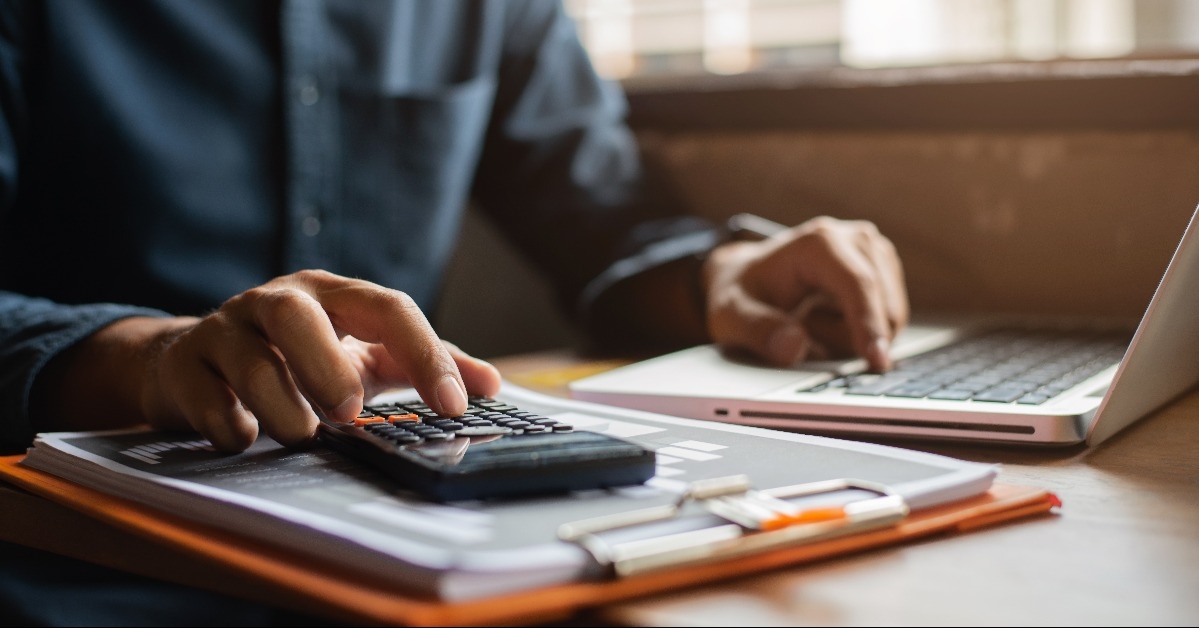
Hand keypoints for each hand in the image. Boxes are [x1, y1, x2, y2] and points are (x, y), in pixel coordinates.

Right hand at [38, 270, 500, 452]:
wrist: (199, 362)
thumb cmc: (300, 356)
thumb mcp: (365, 353)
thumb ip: (423, 363)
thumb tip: (488, 384)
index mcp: (332, 296)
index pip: (388, 308)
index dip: (425, 354)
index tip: (454, 404)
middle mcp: (276, 303)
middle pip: (298, 317)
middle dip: (325, 366)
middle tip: (350, 413)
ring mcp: (225, 331)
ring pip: (248, 362)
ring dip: (281, 408)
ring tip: (302, 434)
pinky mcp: (185, 367)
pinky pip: (204, 397)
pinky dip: (230, 425)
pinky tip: (245, 437)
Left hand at [701, 216, 907, 370]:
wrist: (750, 277)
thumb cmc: (742, 293)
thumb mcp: (730, 315)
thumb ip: (757, 330)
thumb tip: (794, 346)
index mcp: (819, 243)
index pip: (858, 285)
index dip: (869, 324)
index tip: (876, 361)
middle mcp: (856, 239)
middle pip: (880, 309)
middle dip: (846, 338)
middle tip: (801, 328)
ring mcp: (875, 254)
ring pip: (889, 320)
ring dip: (851, 338)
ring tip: (811, 321)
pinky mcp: (885, 271)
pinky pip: (889, 321)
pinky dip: (860, 333)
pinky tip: (829, 320)